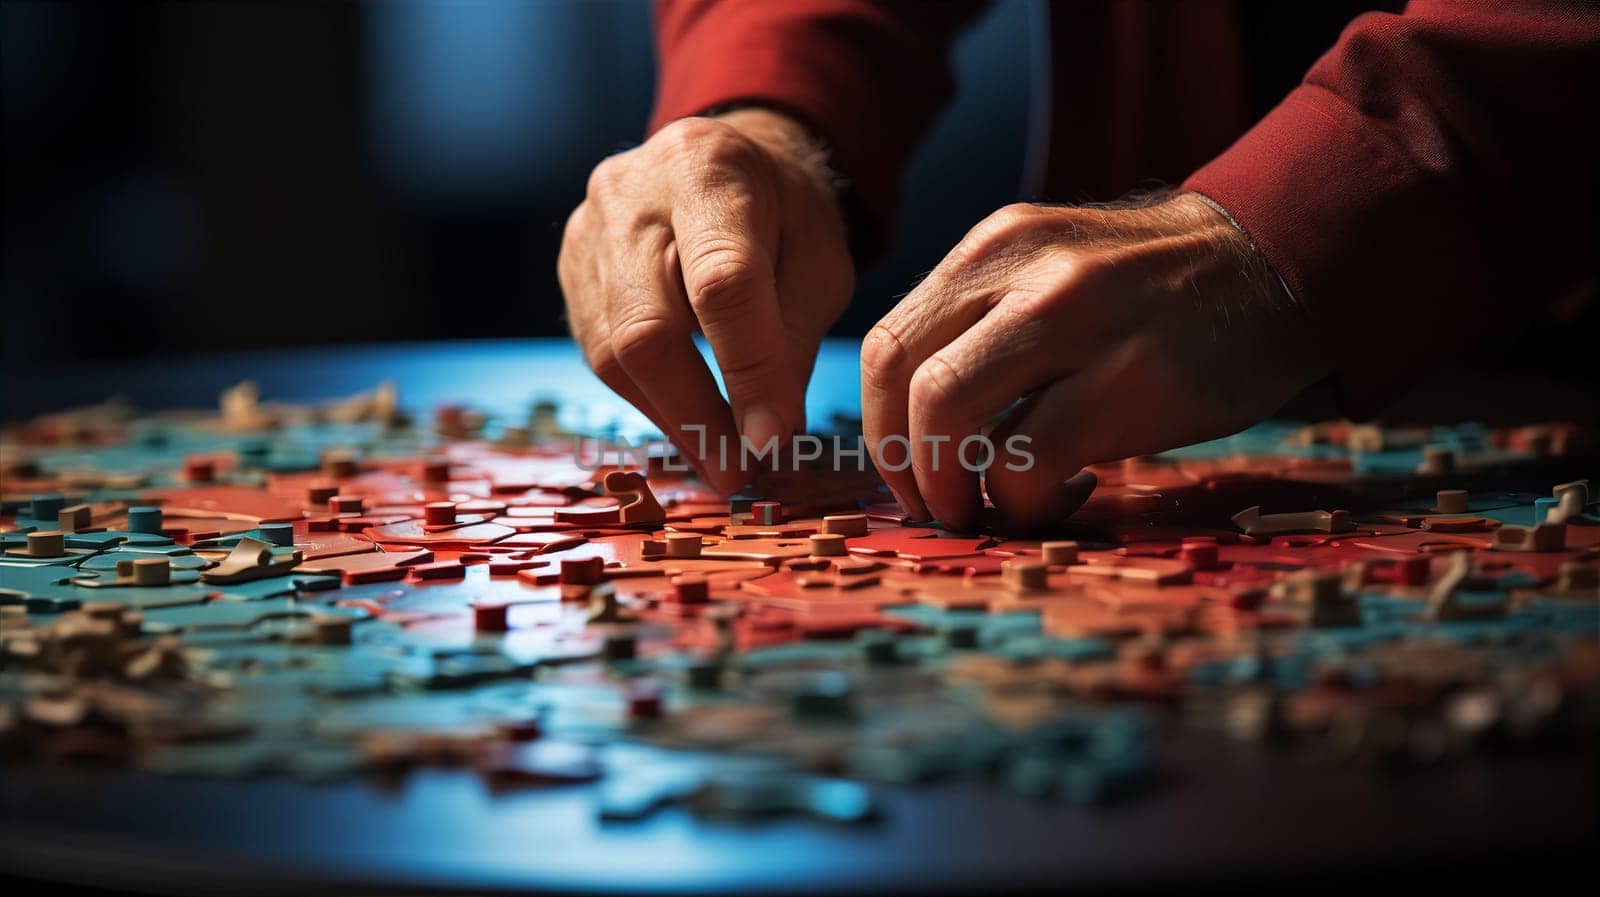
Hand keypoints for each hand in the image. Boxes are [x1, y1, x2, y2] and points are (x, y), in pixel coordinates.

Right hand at [558, 109, 853, 492]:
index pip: (721, 284)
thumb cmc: (785, 213)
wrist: (728, 158)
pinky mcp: (570, 264)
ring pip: (611, 350)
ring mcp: (588, 229)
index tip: (771, 440)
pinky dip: (646, 396)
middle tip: (736, 472)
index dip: (747, 371)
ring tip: (718, 458)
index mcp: (709, 171)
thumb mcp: (819, 261)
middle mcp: (631, 193)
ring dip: (668, 417)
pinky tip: (685, 420)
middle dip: (694, 414)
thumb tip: (766, 432)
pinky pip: (597, 349)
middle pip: (645, 326)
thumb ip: (792, 338)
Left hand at [861, 194, 1331, 530]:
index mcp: (994, 248)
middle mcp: (1023, 269)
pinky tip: (1064, 495)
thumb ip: (985, 323)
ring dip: (950, 486)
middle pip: (903, 379)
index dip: (879, 428)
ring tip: (988, 509)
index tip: (907, 475)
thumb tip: (916, 425)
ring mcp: (1076, 317)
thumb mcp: (1054, 269)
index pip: (887, 343)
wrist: (1276, 263)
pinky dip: (1025, 500)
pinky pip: (1030, 458)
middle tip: (938, 506)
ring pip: (948, 411)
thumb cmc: (1154, 290)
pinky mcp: (1131, 376)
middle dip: (904, 466)